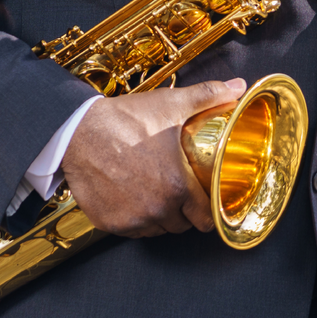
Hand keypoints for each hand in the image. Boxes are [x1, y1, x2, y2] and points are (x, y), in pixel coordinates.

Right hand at [61, 78, 244, 236]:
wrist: (78, 132)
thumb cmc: (125, 120)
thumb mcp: (171, 104)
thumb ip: (209, 96)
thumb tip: (238, 86)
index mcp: (177, 187)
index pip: (205, 217)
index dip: (208, 210)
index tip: (204, 201)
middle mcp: (156, 209)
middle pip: (181, 225)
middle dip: (183, 212)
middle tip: (178, 191)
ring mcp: (131, 219)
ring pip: (156, 229)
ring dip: (159, 217)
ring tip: (155, 192)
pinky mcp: (109, 224)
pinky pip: (130, 230)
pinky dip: (134, 218)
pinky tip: (132, 196)